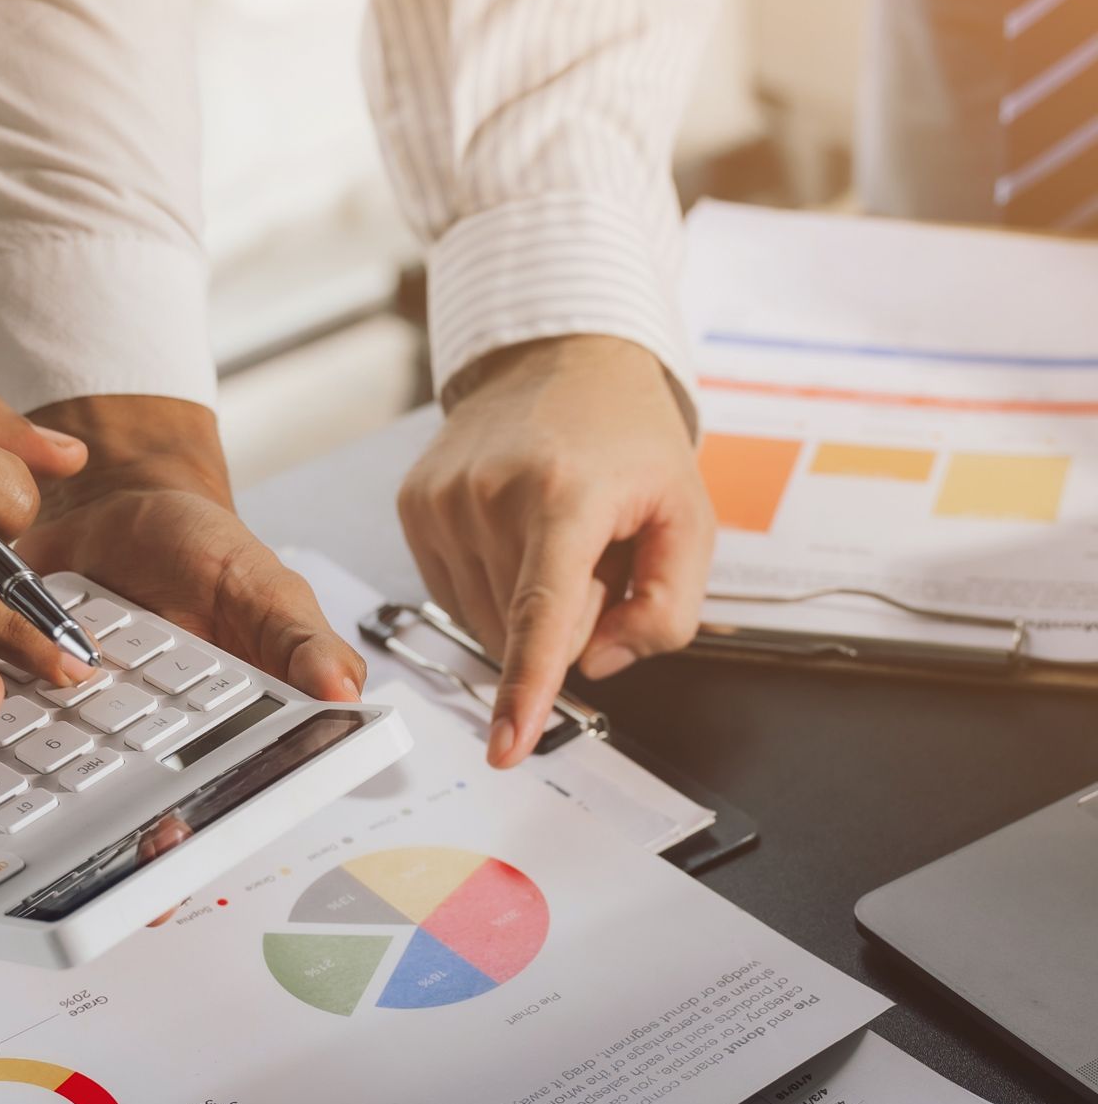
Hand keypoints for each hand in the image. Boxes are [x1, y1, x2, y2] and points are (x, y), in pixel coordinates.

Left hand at [0, 395, 365, 953]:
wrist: (96, 482)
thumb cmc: (188, 548)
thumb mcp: (249, 582)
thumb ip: (287, 638)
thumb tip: (344, 689)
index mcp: (164, 785)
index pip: (146, 867)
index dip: (118, 898)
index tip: (90, 905)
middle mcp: (76, 800)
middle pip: (20, 888)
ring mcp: (1, 774)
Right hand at [398, 336, 712, 769]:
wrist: (560, 358)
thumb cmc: (627, 439)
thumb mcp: (689, 517)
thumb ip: (666, 609)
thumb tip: (594, 664)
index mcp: (567, 494)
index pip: (542, 613)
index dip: (526, 689)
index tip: (507, 745)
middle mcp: (490, 494)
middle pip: (522, 631)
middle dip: (567, 619)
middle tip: (592, 555)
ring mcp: (442, 500)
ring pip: (484, 622)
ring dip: (525, 604)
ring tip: (551, 536)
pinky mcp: (413, 506)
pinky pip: (453, 596)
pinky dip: (491, 585)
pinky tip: (512, 536)